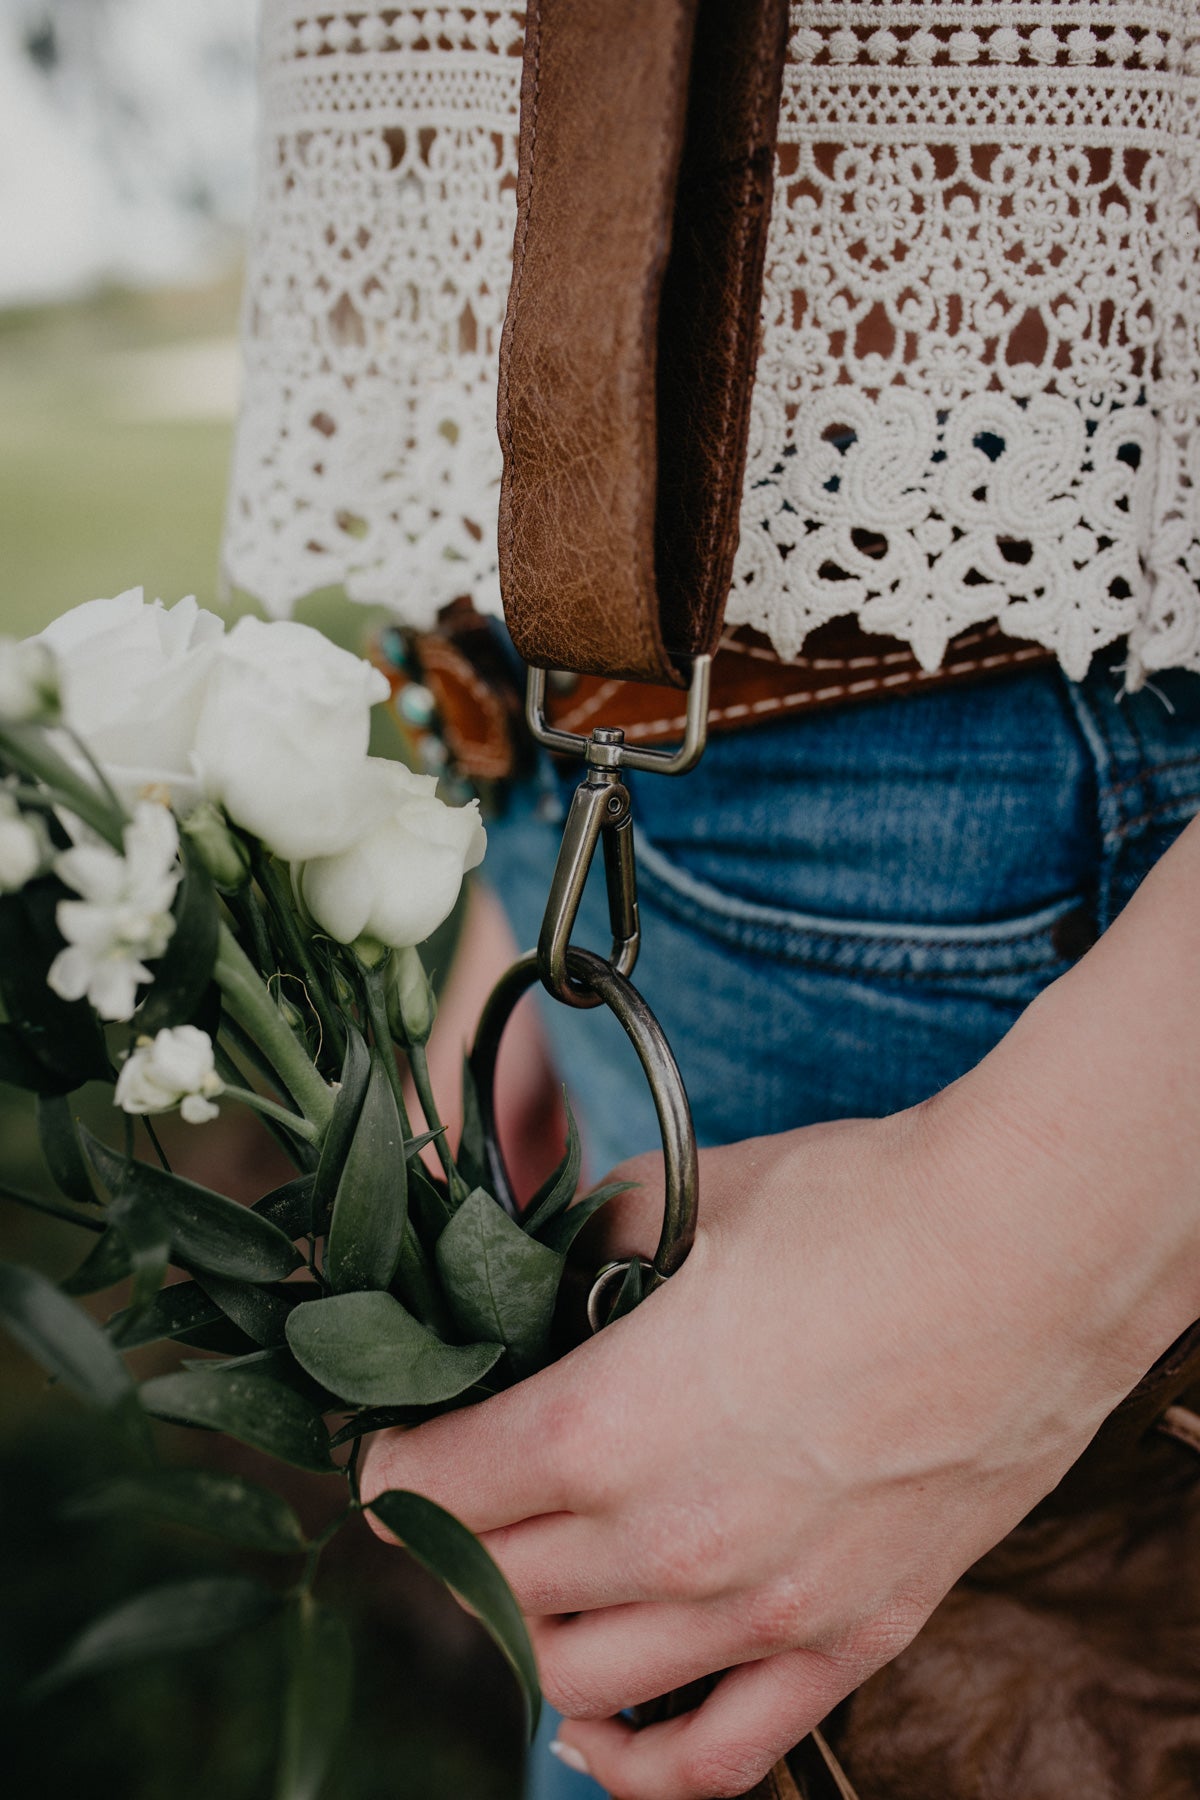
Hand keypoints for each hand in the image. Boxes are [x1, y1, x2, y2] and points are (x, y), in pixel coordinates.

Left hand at [365, 818, 1199, 1797]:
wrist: (1031, 1254)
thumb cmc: (864, 1209)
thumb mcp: (695, 1197)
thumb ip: (595, 1242)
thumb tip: (548, 1259)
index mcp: (605, 1426)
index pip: (437, 1489)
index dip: (392, 1467)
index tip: (389, 1448)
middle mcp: (667, 1543)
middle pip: (492, 1586)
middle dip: (446, 1541)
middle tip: (446, 1500)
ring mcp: (760, 1609)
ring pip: (576, 1679)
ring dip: (522, 1632)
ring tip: (517, 1581)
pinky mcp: (846, 1640)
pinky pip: (715, 1758)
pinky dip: (635, 1761)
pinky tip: (599, 1728)